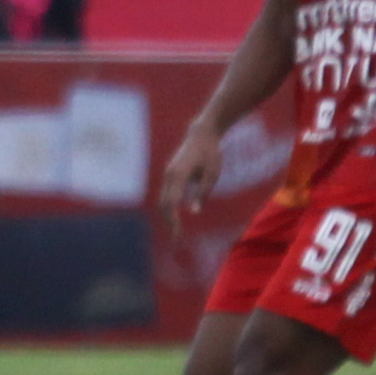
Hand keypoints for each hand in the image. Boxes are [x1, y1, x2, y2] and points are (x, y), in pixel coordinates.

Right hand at [156, 121, 224, 237]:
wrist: (201, 134)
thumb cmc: (210, 153)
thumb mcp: (212, 174)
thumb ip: (202, 192)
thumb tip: (193, 211)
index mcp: (177, 175)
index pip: (170, 204)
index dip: (173, 222)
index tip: (178, 236)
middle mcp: (168, 176)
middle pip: (163, 205)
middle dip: (169, 223)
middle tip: (176, 240)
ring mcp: (167, 175)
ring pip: (163, 201)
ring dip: (168, 217)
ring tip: (176, 232)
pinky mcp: (170, 175)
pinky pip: (166, 195)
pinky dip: (169, 209)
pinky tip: (176, 219)